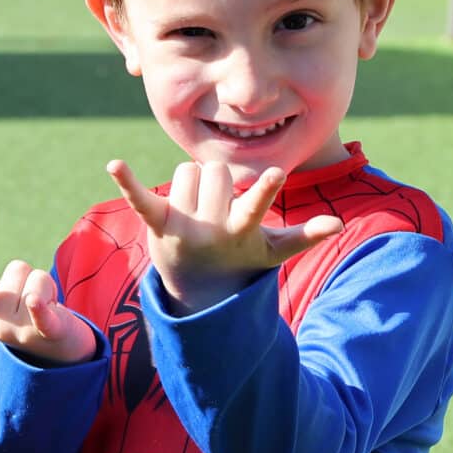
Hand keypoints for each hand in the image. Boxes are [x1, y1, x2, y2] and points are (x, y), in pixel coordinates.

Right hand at [0, 236, 94, 365]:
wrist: (54, 347)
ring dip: (47, 286)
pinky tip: (33, 302)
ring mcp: (21, 328)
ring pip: (39, 277)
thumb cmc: (18, 313)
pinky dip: (38, 309)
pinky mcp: (48, 332)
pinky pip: (41, 316)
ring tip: (47, 303)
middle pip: (16, 270)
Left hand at [106, 160, 343, 314]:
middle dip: (221, 178)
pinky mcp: (156, 223)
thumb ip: (305, 235)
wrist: (199, 288)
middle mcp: (208, 229)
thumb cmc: (243, 259)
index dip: (263, 190)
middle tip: (220, 205)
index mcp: (239, 231)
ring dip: (196, 181)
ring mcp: (180, 226)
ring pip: (188, 171)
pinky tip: (114, 164)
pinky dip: (127, 181)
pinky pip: (140, 198)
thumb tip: (338, 225)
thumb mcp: (274, 251)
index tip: (274, 174)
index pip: (254, 205)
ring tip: (199, 207)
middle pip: (216, 171)